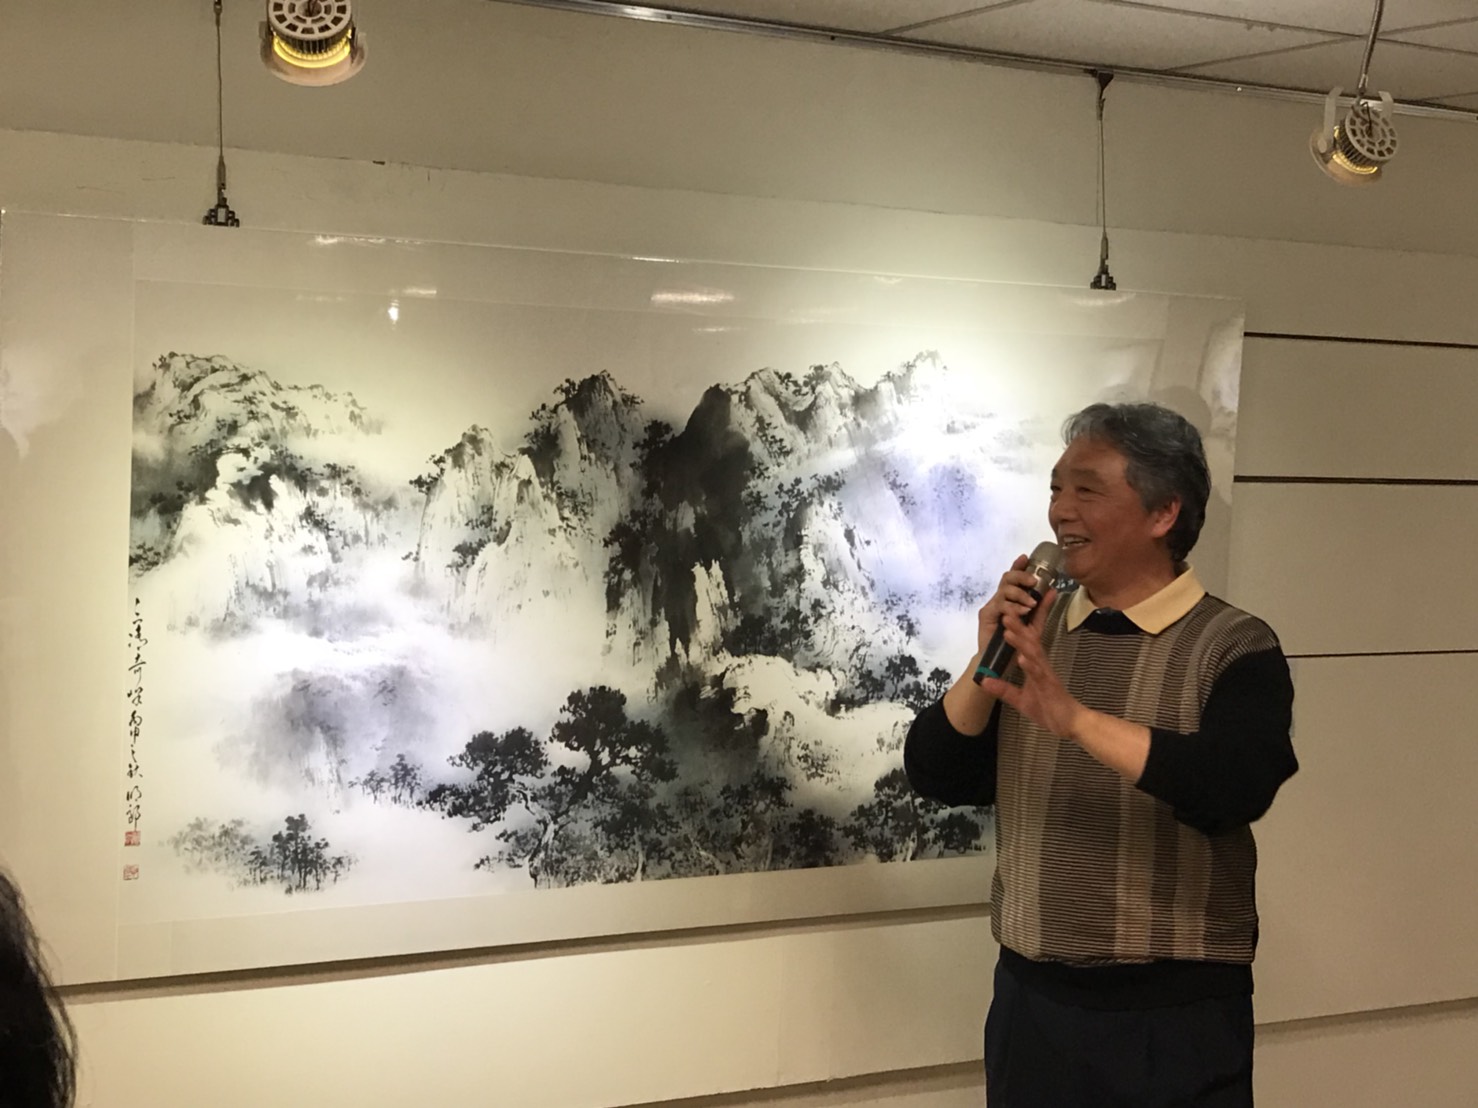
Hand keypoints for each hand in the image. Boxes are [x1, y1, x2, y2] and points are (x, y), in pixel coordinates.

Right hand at [976, 554, 1048, 654]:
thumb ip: (1043, 608)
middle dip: (1021, 576)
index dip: (1019, 566)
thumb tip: (1053, 589)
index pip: (1014, 578)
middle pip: (1007, 578)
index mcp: (1010, 599)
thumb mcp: (1034, 625)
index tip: (1026, 557)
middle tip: (1034, 581)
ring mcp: (991, 606)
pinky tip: (1022, 611)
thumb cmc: (1015, 644)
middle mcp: (999, 599)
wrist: (1000, 664)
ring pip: (1004, 590)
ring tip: (1031, 604)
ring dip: (1020, 594)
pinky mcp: (985, 615)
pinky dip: (1012, 607)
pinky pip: (1000, 605)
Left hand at [978, 588, 1085, 737]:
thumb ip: (1002, 689)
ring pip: (1033, 654)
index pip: (1023, 645)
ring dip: (1021, 642)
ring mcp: (1046, 675)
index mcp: (1034, 667)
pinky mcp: (1050, 687)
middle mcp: (1040, 666)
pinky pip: (1039, 674)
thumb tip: (984, 680)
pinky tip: (1022, 658)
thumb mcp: (1018, 699)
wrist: (1069, 724)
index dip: (1014, 631)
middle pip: (1028, 643)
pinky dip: (1030, 666)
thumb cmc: (1047, 709)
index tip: (1003, 617)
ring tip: (1009, 631)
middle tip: (1005, 612)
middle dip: (1017, 628)